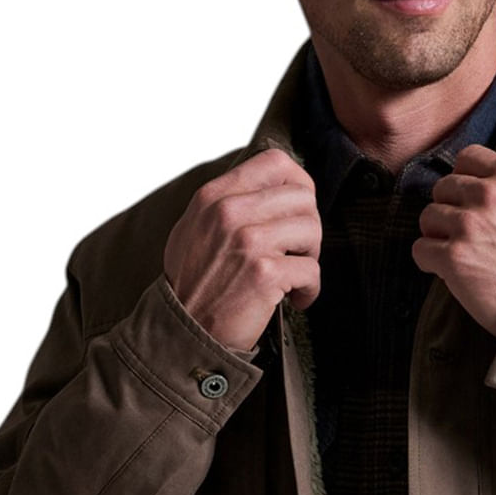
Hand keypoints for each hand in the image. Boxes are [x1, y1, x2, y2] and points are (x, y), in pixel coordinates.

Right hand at [162, 148, 322, 353]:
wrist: (183, 331)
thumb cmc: (192, 284)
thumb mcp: (195, 227)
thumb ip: (227, 202)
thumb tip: (270, 188)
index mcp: (214, 196)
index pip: (276, 163)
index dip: (300, 185)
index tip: (300, 210)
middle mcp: (230, 212)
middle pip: (302, 196)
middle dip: (309, 226)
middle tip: (298, 252)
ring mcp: (248, 241)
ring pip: (312, 229)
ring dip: (310, 257)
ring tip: (294, 275)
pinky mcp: (264, 273)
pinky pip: (311, 270)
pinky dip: (309, 290)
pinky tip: (295, 300)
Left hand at [414, 144, 495, 338]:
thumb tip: (490, 188)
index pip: (469, 157)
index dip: (463, 177)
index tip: (465, 197)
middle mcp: (489, 195)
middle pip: (443, 187)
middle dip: (449, 209)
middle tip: (461, 233)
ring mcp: (468, 225)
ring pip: (427, 216)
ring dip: (436, 235)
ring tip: (455, 253)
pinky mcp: (453, 257)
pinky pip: (420, 249)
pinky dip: (428, 261)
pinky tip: (446, 270)